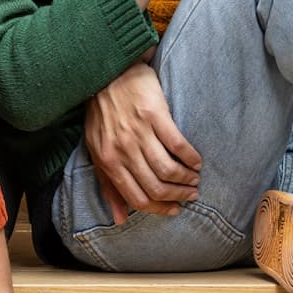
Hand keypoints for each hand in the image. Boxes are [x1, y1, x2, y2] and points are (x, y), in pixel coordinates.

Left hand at [84, 62, 201, 223]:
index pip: (137, 198)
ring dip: (186, 179)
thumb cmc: (101, 114)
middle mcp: (123, 150)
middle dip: (178, 196)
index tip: (175, 209)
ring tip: (195, 178)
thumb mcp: (96, 150)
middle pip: (156, 187)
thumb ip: (108, 184)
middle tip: (191, 194)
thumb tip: (119, 218)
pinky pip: (177, 144)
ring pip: (168, 170)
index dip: (159, 209)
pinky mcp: (154, 114)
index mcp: (108, 161)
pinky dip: (191, 157)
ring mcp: (139, 132)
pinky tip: (196, 160)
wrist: (107, 74)